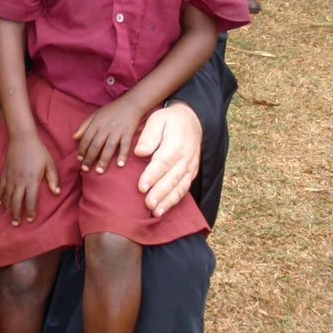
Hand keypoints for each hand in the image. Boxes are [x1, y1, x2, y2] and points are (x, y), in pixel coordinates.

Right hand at [0, 133, 59, 225]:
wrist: (22, 139)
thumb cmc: (38, 151)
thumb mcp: (49, 164)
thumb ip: (53, 179)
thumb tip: (57, 192)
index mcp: (32, 180)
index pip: (31, 200)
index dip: (31, 211)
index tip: (31, 219)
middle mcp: (19, 181)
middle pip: (16, 202)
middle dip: (16, 214)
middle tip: (16, 224)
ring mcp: (10, 177)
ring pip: (7, 196)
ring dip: (7, 207)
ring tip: (8, 216)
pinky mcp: (4, 173)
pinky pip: (0, 188)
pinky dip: (0, 196)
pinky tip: (1, 202)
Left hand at [73, 95, 140, 173]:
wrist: (131, 103)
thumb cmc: (112, 110)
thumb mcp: (96, 115)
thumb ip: (84, 126)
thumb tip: (74, 137)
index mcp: (97, 122)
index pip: (86, 138)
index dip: (82, 149)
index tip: (79, 159)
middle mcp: (106, 127)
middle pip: (96, 145)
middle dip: (90, 158)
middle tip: (86, 169)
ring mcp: (117, 130)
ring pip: (109, 147)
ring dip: (103, 160)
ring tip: (99, 171)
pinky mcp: (128, 132)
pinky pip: (125, 145)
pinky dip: (123, 155)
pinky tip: (120, 165)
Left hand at [133, 102, 201, 217]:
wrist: (192, 121)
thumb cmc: (170, 120)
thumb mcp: (158, 119)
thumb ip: (149, 135)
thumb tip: (139, 151)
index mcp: (176, 144)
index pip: (163, 162)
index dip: (152, 176)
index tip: (141, 187)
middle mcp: (185, 158)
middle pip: (172, 178)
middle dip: (160, 193)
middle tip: (147, 204)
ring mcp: (190, 167)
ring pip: (179, 187)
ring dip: (167, 201)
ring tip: (155, 212)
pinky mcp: (191, 173)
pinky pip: (184, 189)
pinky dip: (174, 201)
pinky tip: (163, 210)